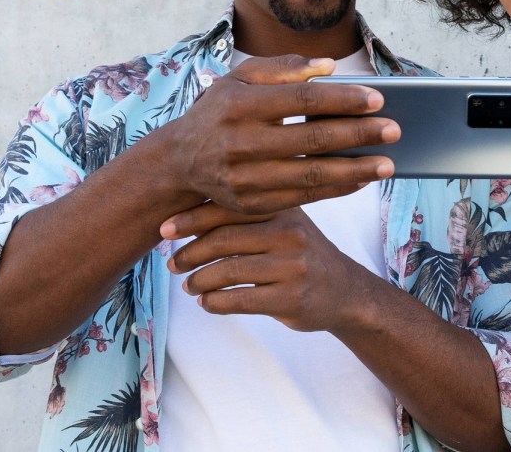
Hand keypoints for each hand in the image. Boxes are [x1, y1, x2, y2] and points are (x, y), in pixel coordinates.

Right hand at [158, 55, 398, 213]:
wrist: (180, 162)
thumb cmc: (220, 112)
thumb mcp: (239, 79)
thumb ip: (282, 69)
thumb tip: (328, 67)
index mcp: (240, 104)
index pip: (301, 100)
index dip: (342, 99)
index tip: (377, 99)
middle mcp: (240, 142)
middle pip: (311, 138)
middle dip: (358, 134)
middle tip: (394, 130)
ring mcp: (245, 178)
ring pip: (311, 175)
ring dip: (355, 170)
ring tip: (388, 164)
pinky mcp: (251, 204)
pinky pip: (303, 198)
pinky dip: (336, 190)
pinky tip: (361, 180)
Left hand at [162, 202, 369, 331]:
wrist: (346, 292)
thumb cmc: (302, 255)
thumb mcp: (286, 223)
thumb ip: (248, 214)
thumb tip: (186, 213)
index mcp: (283, 209)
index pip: (229, 207)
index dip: (191, 218)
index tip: (164, 229)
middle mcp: (289, 234)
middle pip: (223, 239)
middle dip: (189, 253)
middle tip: (172, 264)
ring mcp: (292, 267)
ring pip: (227, 271)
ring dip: (198, 281)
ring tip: (188, 286)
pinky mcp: (291, 299)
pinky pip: (239, 300)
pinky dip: (214, 302)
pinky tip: (206, 302)